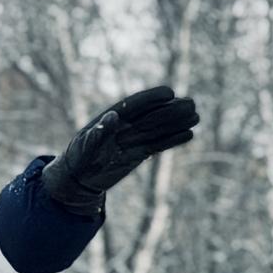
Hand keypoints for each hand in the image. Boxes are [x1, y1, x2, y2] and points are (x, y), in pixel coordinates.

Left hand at [41, 86, 199, 216]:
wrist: (79, 179)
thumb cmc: (76, 160)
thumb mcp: (83, 149)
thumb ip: (97, 134)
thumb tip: (113, 116)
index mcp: (111, 118)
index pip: (135, 104)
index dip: (152, 98)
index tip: (169, 93)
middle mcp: (126, 125)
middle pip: (152, 114)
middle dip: (171, 109)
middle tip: (191, 104)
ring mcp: (134, 138)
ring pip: (159, 127)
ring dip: (177, 122)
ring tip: (196, 116)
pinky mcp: (139, 151)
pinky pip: (159, 144)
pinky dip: (172, 139)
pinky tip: (188, 134)